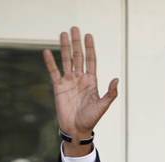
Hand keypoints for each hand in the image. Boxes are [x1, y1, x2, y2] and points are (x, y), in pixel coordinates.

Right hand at [43, 27, 117, 155]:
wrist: (77, 129)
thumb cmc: (91, 119)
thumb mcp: (103, 106)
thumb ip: (110, 93)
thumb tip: (116, 79)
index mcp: (91, 81)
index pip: (90, 60)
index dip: (90, 48)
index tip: (89, 35)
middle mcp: (80, 79)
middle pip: (78, 57)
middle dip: (77, 43)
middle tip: (74, 28)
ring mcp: (69, 81)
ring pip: (66, 60)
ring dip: (65, 47)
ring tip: (63, 34)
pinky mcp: (58, 87)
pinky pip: (53, 71)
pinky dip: (50, 62)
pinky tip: (47, 51)